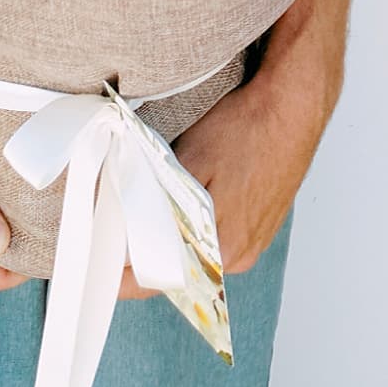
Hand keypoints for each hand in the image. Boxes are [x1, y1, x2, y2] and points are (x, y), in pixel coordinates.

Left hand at [117, 69, 329, 299]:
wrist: (291, 107)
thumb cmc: (246, 129)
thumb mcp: (187, 163)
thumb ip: (155, 205)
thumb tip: (121, 231)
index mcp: (221, 249)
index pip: (157, 279)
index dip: (121, 274)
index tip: (96, 266)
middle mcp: (239, 256)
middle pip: (176, 269)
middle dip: (143, 253)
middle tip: (112, 232)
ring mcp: (253, 242)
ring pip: (195, 252)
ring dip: (169, 238)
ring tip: (145, 211)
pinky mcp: (259, 226)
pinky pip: (215, 238)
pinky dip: (193, 226)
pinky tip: (183, 200)